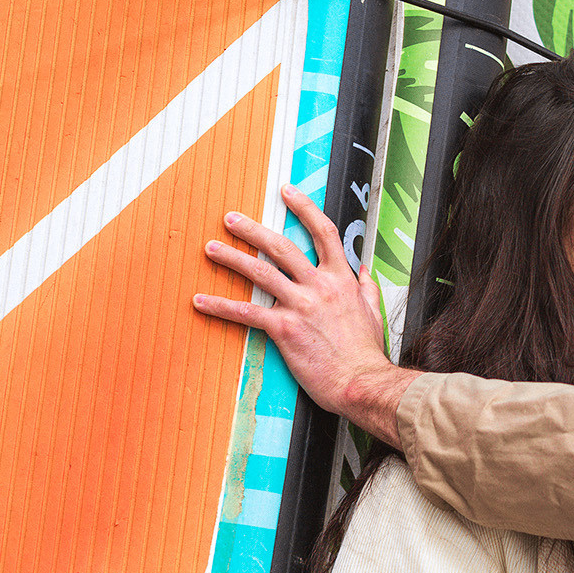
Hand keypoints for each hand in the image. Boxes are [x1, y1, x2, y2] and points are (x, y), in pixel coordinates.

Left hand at [193, 185, 408, 446]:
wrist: (361, 381)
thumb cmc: (365, 352)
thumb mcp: (373, 312)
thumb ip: (366, 288)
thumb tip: (364, 271)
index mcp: (342, 278)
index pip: (323, 231)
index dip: (304, 207)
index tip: (287, 191)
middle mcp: (319, 285)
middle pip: (282, 246)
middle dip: (253, 230)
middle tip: (231, 218)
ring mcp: (301, 305)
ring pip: (260, 273)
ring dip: (232, 258)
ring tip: (211, 248)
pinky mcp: (285, 329)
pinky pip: (247, 313)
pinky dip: (221, 306)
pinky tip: (201, 300)